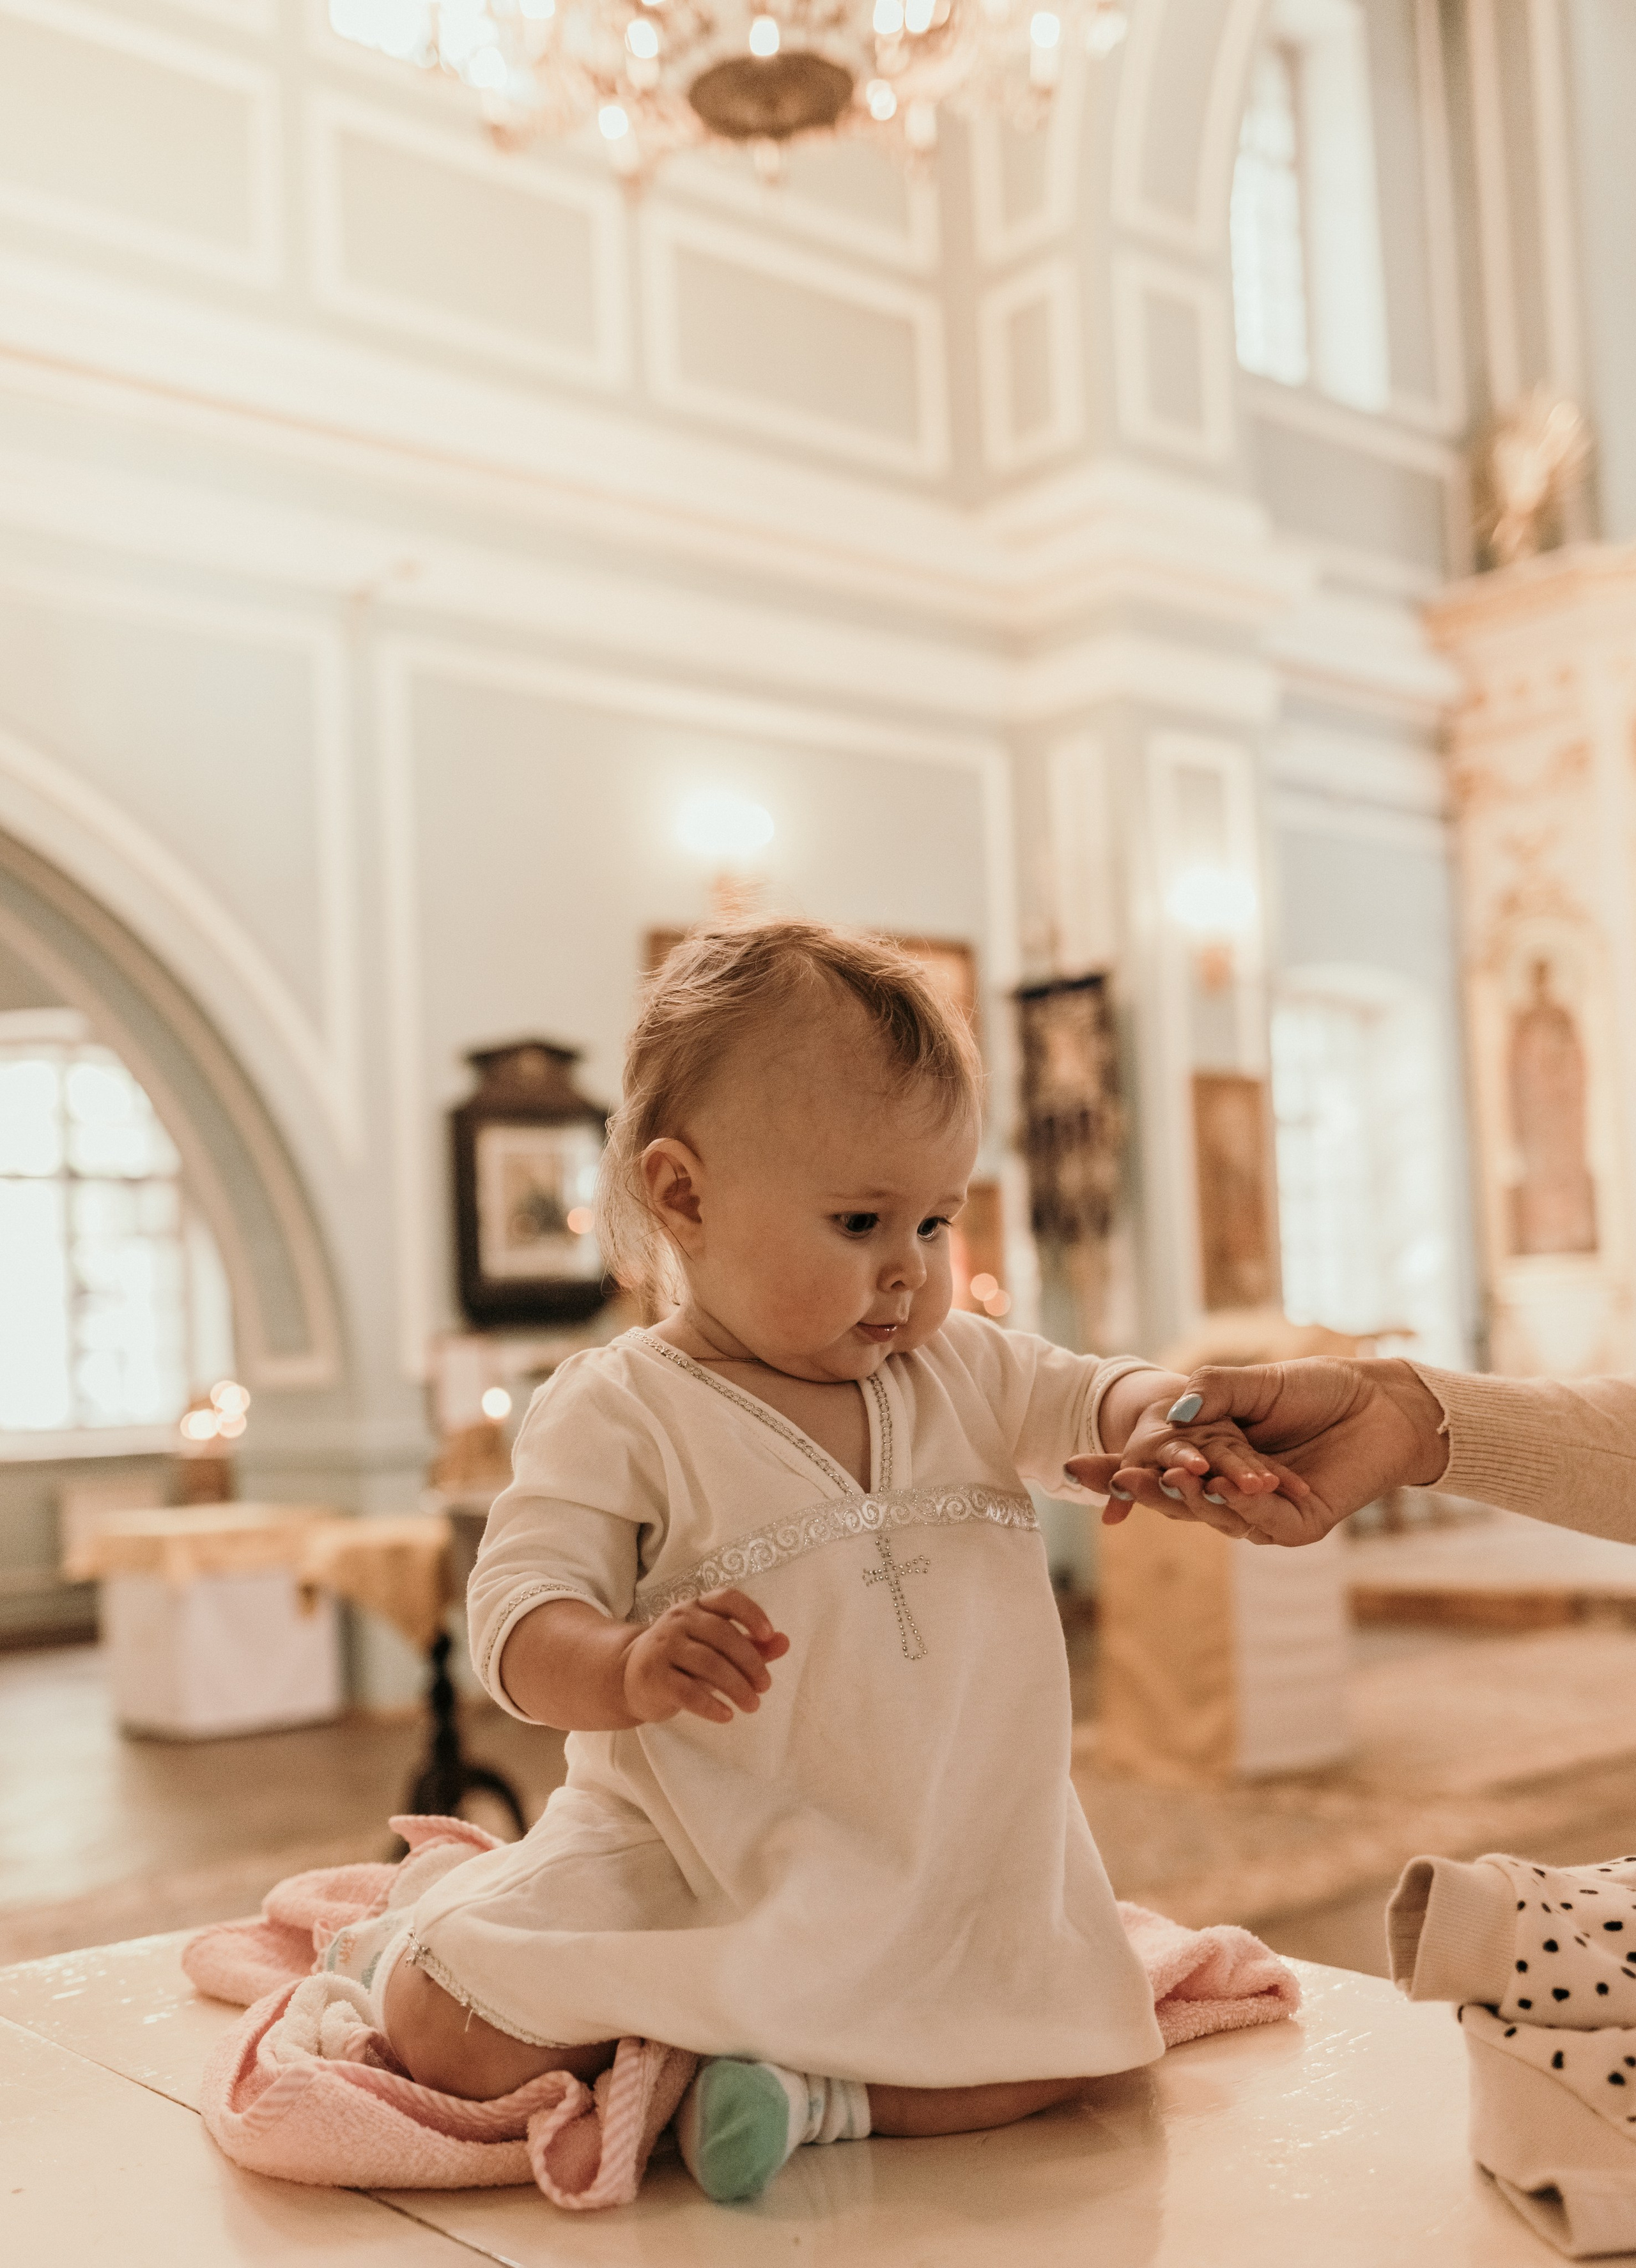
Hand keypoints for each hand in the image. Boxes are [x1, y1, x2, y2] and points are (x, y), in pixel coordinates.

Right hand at [620, 1587, 789, 1725]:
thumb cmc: (682, 1659)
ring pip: (708, 1663)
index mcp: (696, 1607)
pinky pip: (687, 1690)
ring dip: (736, 1687)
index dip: (751, 1613)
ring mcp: (663, 1647)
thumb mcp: (714, 1647)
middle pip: (722, 1635)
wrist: (627, 1676)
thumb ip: (750, 1644)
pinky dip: (710, 1705)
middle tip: (766, 1686)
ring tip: (753, 1705)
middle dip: (750, 1662)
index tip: (769, 1635)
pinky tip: (727, 1715)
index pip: (727, 1599)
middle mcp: (678, 1621)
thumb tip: (785, 1642)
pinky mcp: (653, 1676)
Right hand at [1066, 1357, 1446, 1545]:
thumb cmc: (1318, 1389)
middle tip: (1109, 1475)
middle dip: (1139, 1490)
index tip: (1074, 1464)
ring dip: (1185, 1499)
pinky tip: (1219, 1486)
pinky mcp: (1301, 1527)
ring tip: (1159, 1477)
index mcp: (1216, 1462)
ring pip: (1214, 1517)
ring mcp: (1267, 1514)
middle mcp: (1236, 1493)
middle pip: (1177, 1501)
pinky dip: (1237, 1506)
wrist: (1380, 1401)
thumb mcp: (1251, 1383)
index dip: (1117, 1471)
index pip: (1158, 1472)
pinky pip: (1260, 1523)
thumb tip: (1171, 1417)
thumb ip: (1210, 1395)